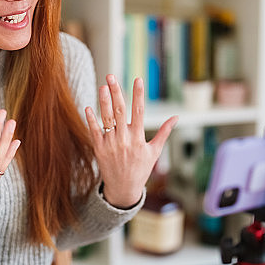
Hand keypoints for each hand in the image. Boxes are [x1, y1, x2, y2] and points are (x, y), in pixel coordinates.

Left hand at [84, 75, 177, 208]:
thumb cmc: (141, 169)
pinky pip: (94, 132)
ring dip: (103, 102)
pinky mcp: (99, 149)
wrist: (124, 189)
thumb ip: (164, 132)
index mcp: (138, 139)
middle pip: (120, 111)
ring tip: (102, 86)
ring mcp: (110, 144)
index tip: (138, 79)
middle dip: (116, 92)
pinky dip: (91, 120)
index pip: (139, 112)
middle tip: (111, 76)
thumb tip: (176, 117)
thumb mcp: (154, 151)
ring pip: (106, 119)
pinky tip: (88, 107)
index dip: (138, 95)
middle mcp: (124, 140)